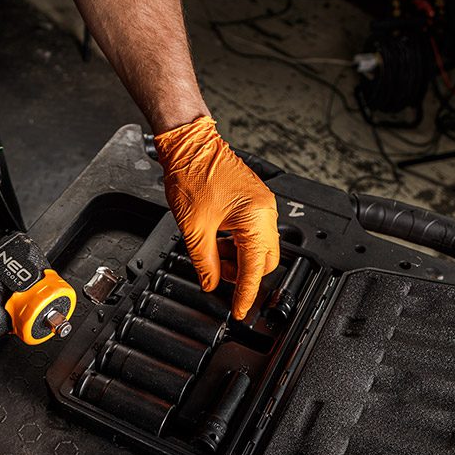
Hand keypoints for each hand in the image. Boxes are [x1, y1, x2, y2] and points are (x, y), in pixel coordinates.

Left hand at [154, 116, 279, 318]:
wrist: (188, 144)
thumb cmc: (192, 174)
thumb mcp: (194, 228)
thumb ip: (204, 262)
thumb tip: (211, 284)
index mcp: (256, 218)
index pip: (254, 268)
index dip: (246, 294)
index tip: (240, 311)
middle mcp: (265, 212)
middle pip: (263, 261)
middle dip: (242, 274)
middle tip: (217, 278)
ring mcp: (262, 205)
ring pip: (258, 248)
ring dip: (237, 259)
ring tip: (211, 256)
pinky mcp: (253, 201)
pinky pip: (252, 233)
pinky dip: (236, 244)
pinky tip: (216, 243)